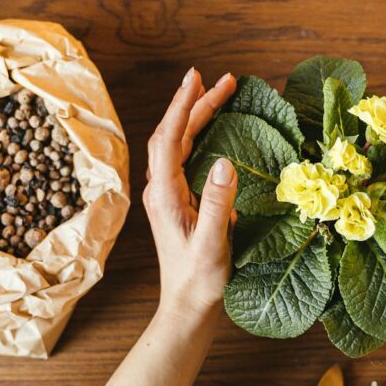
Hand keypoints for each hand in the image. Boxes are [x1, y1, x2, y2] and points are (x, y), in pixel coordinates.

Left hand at [144, 67, 238, 317]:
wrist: (187, 307)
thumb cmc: (199, 281)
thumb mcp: (212, 244)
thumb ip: (218, 204)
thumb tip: (225, 163)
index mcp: (164, 196)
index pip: (169, 139)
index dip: (182, 106)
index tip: (197, 78)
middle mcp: (161, 191)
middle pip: (174, 134)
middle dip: (196, 103)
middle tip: (222, 79)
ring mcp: (169, 196)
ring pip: (179, 144)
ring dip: (197, 116)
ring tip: (219, 93)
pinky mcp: (180, 202)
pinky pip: (186, 158)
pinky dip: (199, 136)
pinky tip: (214, 130)